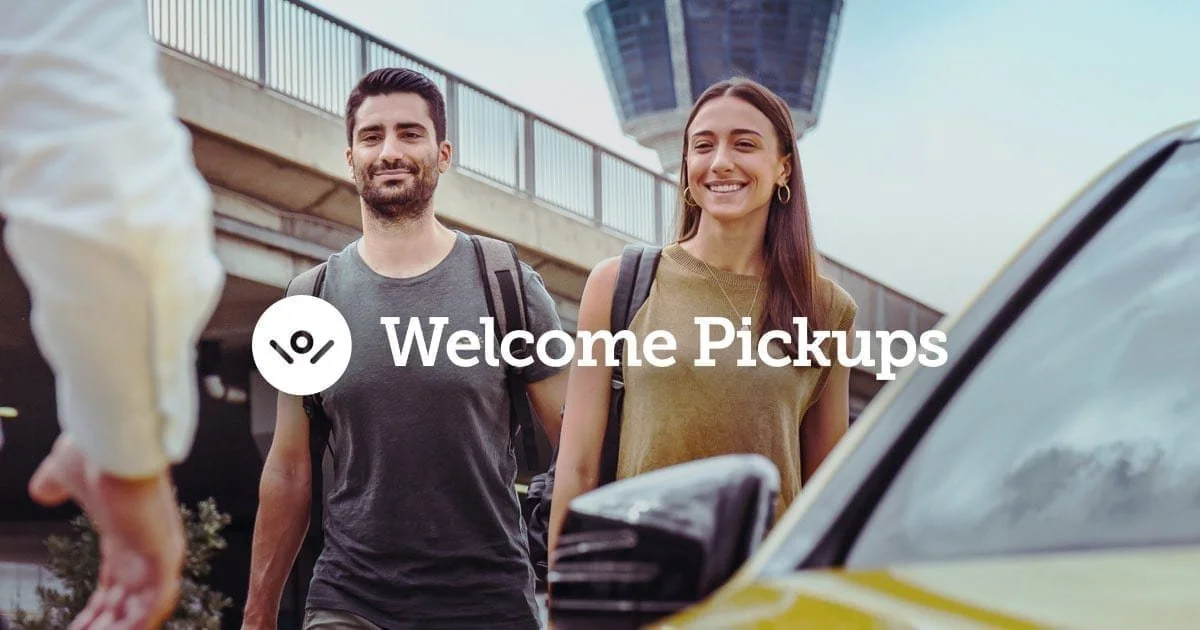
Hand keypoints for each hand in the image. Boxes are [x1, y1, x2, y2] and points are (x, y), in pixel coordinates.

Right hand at [29, 435, 184, 628]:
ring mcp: (159, 554)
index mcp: (126, 539)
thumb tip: (43, 490)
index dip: (96, 615)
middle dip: (103, 628)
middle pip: (125, 607)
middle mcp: (146, 551)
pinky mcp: (166, 555)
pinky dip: (139, 624)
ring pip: (141, 611)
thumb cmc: (97, 453)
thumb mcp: (65, 475)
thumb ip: (56, 486)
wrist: (113, 443)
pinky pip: (157, 604)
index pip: (113, 590)